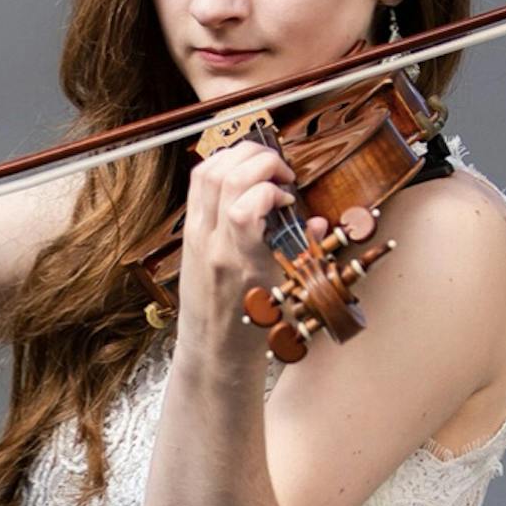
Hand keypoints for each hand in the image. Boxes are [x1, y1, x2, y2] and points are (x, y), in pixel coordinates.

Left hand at [176, 141, 296, 341]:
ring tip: (263, 166)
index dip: (271, 189)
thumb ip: (302, 251)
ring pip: (206, 171)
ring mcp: (196, 235)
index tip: (288, 198)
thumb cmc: (250, 327)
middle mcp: (212, 243)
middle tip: (282, 172)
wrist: (214, 350)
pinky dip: (221, 166)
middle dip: (260, 159)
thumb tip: (316, 222)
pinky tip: (242, 174)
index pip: (244, 207)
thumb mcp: (284, 291)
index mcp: (239, 262)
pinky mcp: (189, 231)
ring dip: (239, 156)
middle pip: (225, 176)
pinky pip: (198, 184)